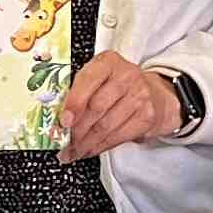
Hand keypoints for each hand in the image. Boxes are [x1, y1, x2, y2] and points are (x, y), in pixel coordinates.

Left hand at [58, 53, 183, 160]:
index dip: (74, 103)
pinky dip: (100, 147)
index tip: (64, 121)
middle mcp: (127, 75)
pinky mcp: (147, 116)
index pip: (88, 81)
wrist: (153, 94)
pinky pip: (118, 136)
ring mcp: (140, 96)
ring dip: (85, 143)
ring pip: (105, 126)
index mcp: (108, 62)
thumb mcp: (97, 79)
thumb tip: (59, 120)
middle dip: (77, 129)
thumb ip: (78, 93)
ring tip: (73, 151)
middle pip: (96, 107)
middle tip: (63, 142)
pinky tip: (89, 150)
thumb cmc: (116, 87)